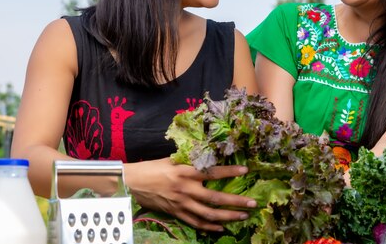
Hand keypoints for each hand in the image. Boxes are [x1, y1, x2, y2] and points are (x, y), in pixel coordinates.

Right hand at [124, 158, 256, 230]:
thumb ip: (191, 161)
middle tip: (252, 203)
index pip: (212, 172)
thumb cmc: (153, 168)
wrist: (133, 183)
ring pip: (209, 214)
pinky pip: (196, 223)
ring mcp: (181, 204)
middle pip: (215, 198)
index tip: (246, 171)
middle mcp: (185, 188)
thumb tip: (210, 157)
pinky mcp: (176, 213)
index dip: (229, 172)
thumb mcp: (173, 159)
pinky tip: (221, 228)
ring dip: (228, 217)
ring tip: (242, 216)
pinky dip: (210, 227)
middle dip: (235, 201)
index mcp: (185, 171)